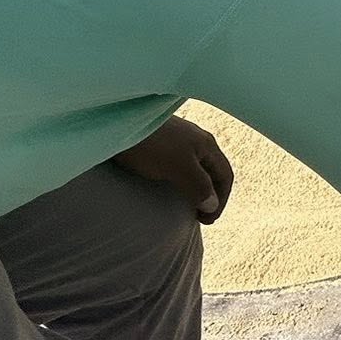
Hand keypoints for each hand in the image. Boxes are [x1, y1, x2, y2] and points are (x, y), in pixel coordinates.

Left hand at [113, 116, 233, 223]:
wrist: (114, 119)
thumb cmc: (150, 144)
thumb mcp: (179, 167)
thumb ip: (199, 186)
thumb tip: (211, 206)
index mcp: (206, 144)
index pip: (225, 176)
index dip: (221, 200)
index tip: (207, 220)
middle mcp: (196, 139)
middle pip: (212, 170)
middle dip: (209, 194)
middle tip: (197, 216)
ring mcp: (177, 138)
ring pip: (194, 166)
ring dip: (194, 186)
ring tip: (183, 203)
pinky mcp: (158, 138)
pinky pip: (176, 162)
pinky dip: (179, 177)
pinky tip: (165, 182)